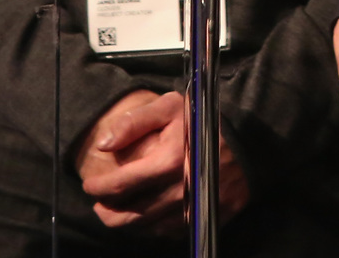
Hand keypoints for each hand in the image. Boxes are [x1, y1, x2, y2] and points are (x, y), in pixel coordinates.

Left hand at [75, 89, 247, 231]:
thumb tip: (102, 144)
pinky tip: (146, 220)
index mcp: (167, 161)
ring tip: (118, 214)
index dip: (99, 187)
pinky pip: (171, 232)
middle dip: (108, 213)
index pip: (120, 185)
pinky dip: (153, 229)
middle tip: (100, 206)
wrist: (248, 138)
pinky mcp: (205, 217)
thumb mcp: (169, 107)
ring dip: (127, 224)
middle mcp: (178, 190)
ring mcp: (193, 207)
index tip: (89, 184)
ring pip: (148, 228)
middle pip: (131, 215)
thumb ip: (134, 123)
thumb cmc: (204, 120)